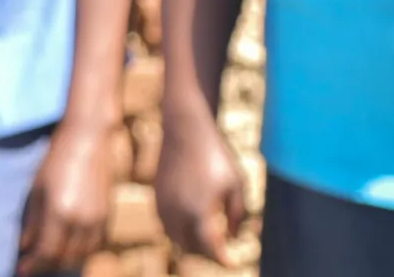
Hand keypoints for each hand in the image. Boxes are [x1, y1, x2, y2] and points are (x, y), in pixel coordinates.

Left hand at [16, 125, 112, 272]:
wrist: (87, 142)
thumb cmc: (55, 162)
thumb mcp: (35, 190)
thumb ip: (31, 221)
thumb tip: (25, 247)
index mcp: (59, 213)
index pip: (46, 252)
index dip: (32, 264)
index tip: (20, 270)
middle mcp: (81, 221)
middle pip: (64, 258)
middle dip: (47, 264)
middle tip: (32, 264)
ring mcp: (98, 220)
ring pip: (82, 255)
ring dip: (64, 261)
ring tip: (48, 258)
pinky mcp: (108, 217)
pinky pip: (95, 246)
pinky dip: (81, 252)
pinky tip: (68, 248)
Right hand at [155, 121, 252, 265]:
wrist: (185, 131)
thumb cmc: (215, 155)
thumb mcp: (236, 185)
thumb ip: (236, 214)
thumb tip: (233, 236)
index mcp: (198, 212)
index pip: (210, 248)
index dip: (222, 259)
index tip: (232, 264)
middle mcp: (177, 213)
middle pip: (189, 248)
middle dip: (206, 255)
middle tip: (222, 254)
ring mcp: (163, 205)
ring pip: (174, 239)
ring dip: (190, 245)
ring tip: (207, 243)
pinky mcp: (156, 197)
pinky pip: (165, 225)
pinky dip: (178, 232)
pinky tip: (192, 226)